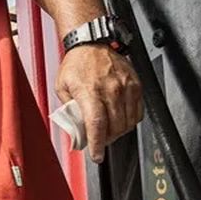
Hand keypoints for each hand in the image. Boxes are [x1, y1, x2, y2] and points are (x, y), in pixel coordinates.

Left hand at [56, 44, 142, 162]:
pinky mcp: (135, 84)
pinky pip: (138, 111)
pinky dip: (130, 120)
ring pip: (128, 122)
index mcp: (89, 91)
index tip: (97, 156)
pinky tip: (120, 119)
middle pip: (114, 127)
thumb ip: (69, 110)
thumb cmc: (77, 63)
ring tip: (109, 130)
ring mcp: (125, 87)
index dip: (97, 144)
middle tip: (99, 141)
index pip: (97, 125)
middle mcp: (110, 89)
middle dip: (106, 140)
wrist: (92, 43)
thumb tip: (76, 129)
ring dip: (119, 132)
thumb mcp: (62, 88)